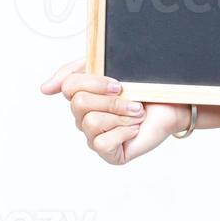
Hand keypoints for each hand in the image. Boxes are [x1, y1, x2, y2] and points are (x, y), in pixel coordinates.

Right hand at [40, 58, 191, 164]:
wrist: (175, 104)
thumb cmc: (146, 88)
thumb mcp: (113, 67)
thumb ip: (77, 70)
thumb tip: (44, 89)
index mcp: (84, 95)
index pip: (69, 86)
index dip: (95, 82)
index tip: (118, 83)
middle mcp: (84, 117)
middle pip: (79, 104)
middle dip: (112, 99)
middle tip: (133, 99)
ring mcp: (95, 136)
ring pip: (90, 123)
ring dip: (121, 115)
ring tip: (137, 114)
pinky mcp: (109, 153)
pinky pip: (102, 143)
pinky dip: (124, 132)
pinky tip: (134, 129)